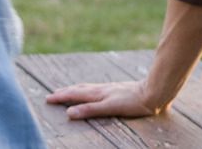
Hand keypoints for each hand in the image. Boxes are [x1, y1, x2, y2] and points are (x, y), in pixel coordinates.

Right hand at [45, 80, 163, 119]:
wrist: (153, 92)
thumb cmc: (133, 102)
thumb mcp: (110, 108)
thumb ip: (90, 110)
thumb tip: (69, 112)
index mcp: (97, 94)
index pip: (74, 95)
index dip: (61, 97)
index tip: (48, 99)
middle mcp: (101, 89)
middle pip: (78, 90)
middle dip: (64, 92)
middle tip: (52, 95)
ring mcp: (109, 88)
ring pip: (87, 88)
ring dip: (75, 90)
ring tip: (68, 90)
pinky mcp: (117, 90)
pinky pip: (96, 89)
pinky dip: (87, 90)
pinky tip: (93, 91)